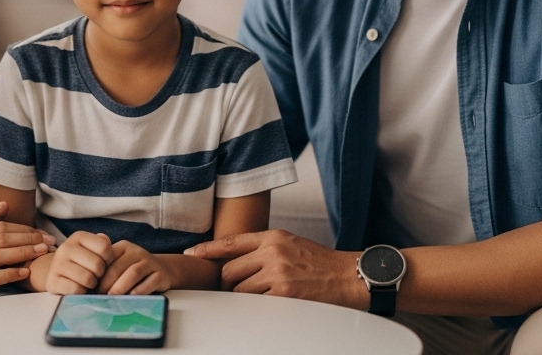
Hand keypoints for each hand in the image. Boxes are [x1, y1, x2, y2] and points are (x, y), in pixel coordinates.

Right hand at [44, 231, 114, 294]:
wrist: (57, 273)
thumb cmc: (82, 261)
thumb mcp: (92, 249)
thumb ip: (104, 245)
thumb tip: (107, 244)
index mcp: (78, 236)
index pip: (104, 247)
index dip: (109, 258)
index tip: (104, 263)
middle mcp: (66, 247)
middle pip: (97, 264)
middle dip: (101, 274)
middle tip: (96, 276)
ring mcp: (57, 264)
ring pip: (88, 278)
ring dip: (92, 284)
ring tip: (88, 283)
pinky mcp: (52, 281)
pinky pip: (76, 289)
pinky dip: (81, 292)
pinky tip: (79, 289)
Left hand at [97, 241, 171, 294]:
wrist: (161, 270)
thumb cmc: (132, 270)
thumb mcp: (120, 264)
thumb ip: (106, 270)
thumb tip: (88, 285)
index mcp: (123, 247)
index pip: (107, 258)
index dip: (98, 274)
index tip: (91, 287)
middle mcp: (136, 251)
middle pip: (119, 267)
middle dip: (107, 283)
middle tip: (100, 296)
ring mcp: (149, 262)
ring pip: (133, 273)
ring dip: (121, 287)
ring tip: (113, 298)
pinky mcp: (160, 274)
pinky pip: (150, 282)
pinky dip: (140, 290)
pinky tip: (131, 297)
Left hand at [185, 229, 364, 307]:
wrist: (348, 277)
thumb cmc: (320, 262)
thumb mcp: (290, 243)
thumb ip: (264, 247)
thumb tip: (237, 258)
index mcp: (273, 237)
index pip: (231, 242)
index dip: (208, 249)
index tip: (193, 253)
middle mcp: (273, 252)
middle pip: (230, 269)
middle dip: (229, 281)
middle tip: (238, 287)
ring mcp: (277, 273)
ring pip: (240, 288)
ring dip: (243, 295)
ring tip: (259, 294)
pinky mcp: (284, 293)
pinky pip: (256, 302)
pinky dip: (257, 305)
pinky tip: (269, 302)